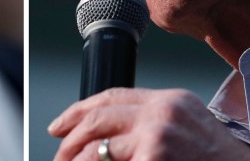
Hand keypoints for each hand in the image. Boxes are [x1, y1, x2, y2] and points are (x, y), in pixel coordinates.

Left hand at [48, 87, 249, 160]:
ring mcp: (158, 136)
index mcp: (170, 100)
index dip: (80, 110)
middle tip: (58, 156)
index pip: (113, 95)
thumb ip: (154, 124)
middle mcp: (162, 112)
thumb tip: (109, 139)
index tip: (60, 125)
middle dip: (71, 139)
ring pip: (99, 148)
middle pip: (99, 117)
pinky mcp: (154, 158)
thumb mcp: (190, 129)